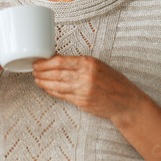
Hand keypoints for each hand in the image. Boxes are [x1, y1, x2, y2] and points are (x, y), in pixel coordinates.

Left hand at [32, 55, 150, 124]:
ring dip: (44, 82)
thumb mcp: (99, 65)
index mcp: (89, 63)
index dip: (45, 62)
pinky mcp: (82, 102)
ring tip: (37, 79)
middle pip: (56, 73)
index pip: (60, 61)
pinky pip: (62, 95)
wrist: (127, 102)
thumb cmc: (114, 82)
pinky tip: (47, 88)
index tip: (37, 62)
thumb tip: (58, 58)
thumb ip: (80, 63)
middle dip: (41, 72)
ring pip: (57, 85)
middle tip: (33, 70)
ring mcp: (83, 90)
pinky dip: (52, 91)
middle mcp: (85, 76)